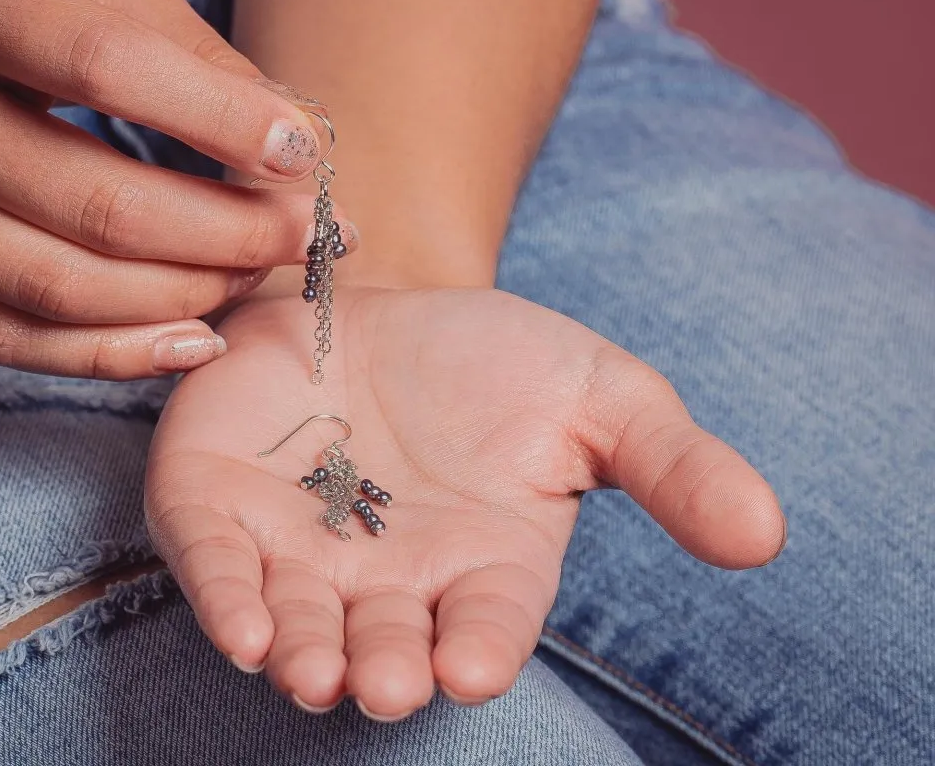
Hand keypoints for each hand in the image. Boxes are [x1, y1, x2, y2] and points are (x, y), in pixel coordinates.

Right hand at [0, 0, 350, 376]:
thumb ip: (191, 57)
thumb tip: (298, 144)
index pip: (108, 69)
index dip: (221, 123)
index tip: (304, 156)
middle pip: (95, 205)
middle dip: (230, 235)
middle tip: (304, 238)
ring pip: (57, 288)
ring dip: (183, 299)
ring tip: (249, 278)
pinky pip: (5, 340)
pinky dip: (111, 354)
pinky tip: (189, 339)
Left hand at [146, 287, 784, 718]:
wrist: (388, 298)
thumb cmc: (497, 362)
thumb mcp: (603, 397)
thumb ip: (674, 465)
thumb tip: (765, 535)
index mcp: (481, 568)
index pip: (485, 628)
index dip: (478, 651)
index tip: (469, 667)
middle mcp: (388, 581)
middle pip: (385, 643)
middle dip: (383, 667)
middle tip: (383, 682)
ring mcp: (299, 551)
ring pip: (296, 622)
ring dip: (300, 651)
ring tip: (307, 668)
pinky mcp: (220, 506)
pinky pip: (215, 563)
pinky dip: (221, 595)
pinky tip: (237, 625)